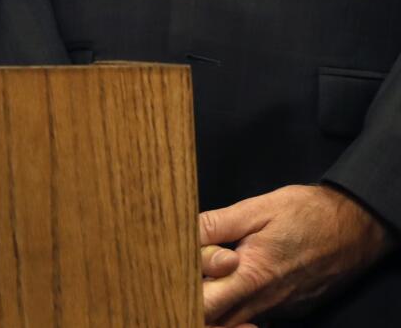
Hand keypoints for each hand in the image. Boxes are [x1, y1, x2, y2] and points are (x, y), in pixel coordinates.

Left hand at [199, 184, 394, 325]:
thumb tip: (182, 234)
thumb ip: (217, 225)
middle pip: (216, 320)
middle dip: (194, 304)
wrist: (356, 228)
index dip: (182, 295)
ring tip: (207, 277)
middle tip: (183, 277)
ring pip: (234, 321)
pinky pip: (255, 316)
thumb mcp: (257, 209)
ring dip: (216, 306)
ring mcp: (279, 309)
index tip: (170, 276)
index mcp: (252, 274)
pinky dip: (238, 307)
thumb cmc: (308, 214)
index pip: (205, 305)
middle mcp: (265, 300)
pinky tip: (232, 283)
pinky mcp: (289, 311)